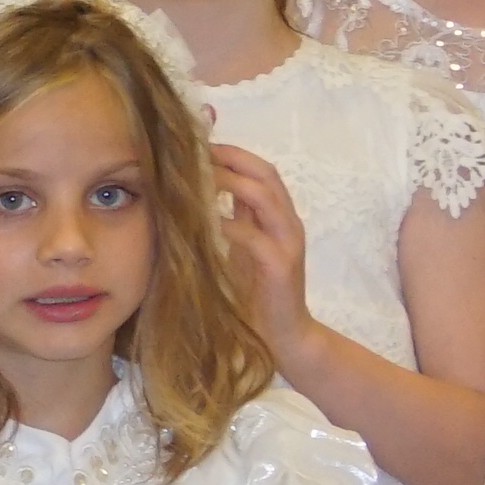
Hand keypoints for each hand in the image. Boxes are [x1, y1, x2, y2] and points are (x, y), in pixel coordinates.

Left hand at [209, 141, 321, 358]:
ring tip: (197, 178)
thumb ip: (232, 220)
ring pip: (264, 196)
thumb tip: (198, 193)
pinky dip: (228, 224)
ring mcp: (288, 242)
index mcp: (279, 216)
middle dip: (231, 158)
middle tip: (195, 154)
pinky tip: (204, 221)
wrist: (286, 337)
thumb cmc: (257, 294)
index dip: (232, 154)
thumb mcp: (241, 249)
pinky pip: (254, 236)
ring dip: (229, 182)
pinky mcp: (280, 266)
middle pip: (265, 174)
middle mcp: (288, 223)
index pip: (261, 170)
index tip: (198, 146)